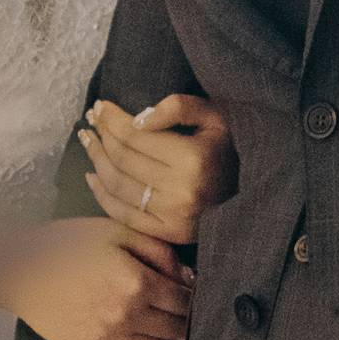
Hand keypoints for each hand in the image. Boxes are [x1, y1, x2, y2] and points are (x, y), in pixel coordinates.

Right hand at [4, 218, 189, 339]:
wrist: (21, 269)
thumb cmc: (68, 244)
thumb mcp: (116, 232)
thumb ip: (158, 250)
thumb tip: (188, 276)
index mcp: (137, 281)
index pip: (186, 301)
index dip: (195, 297)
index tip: (192, 294)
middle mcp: (127, 315)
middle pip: (177, 329)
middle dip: (186, 322)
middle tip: (184, 315)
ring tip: (172, 337)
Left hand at [83, 93, 233, 248]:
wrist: (250, 195)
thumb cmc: (228, 150)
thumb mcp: (214, 117)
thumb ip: (178, 107)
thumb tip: (139, 118)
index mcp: (193, 159)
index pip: (136, 136)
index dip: (113, 119)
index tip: (100, 106)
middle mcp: (181, 190)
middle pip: (123, 159)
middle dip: (101, 136)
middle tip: (90, 120)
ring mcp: (172, 216)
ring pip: (118, 185)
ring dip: (96, 161)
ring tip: (88, 141)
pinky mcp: (167, 233)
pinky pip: (122, 213)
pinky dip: (101, 194)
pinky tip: (91, 176)